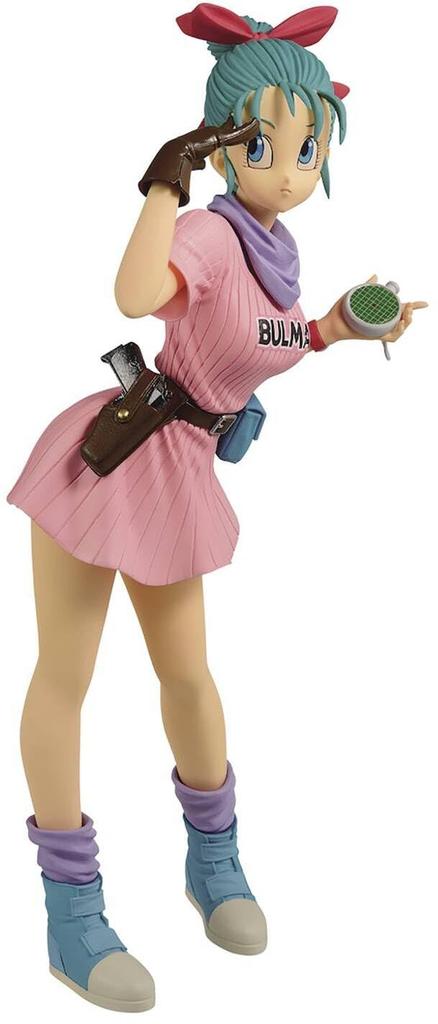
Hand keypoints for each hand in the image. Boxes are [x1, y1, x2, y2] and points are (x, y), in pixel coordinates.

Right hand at [138, 115, 259, 206]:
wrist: (177, 153)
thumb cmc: (183, 158)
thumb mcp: (195, 161)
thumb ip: (199, 162)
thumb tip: (202, 165)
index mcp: (207, 136)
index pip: (223, 131)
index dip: (232, 127)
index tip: (238, 124)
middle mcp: (212, 131)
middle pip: (231, 127)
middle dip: (243, 126)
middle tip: (254, 122)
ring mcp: (216, 132)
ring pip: (236, 129)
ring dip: (248, 127)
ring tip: (258, 123)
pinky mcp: (219, 136)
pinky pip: (237, 132)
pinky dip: (247, 129)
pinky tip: (256, 125)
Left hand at [317, 274, 428, 345]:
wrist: (332, 322)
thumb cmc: (341, 310)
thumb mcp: (356, 294)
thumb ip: (368, 286)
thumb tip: (376, 276)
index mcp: (380, 310)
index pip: (400, 307)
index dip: (415, 306)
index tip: (425, 304)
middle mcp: (382, 320)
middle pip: (404, 318)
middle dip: (412, 312)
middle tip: (410, 305)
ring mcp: (380, 329)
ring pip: (401, 329)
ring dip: (407, 321)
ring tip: (406, 314)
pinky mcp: (375, 336)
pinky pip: (391, 337)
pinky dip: (398, 331)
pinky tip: (400, 324)